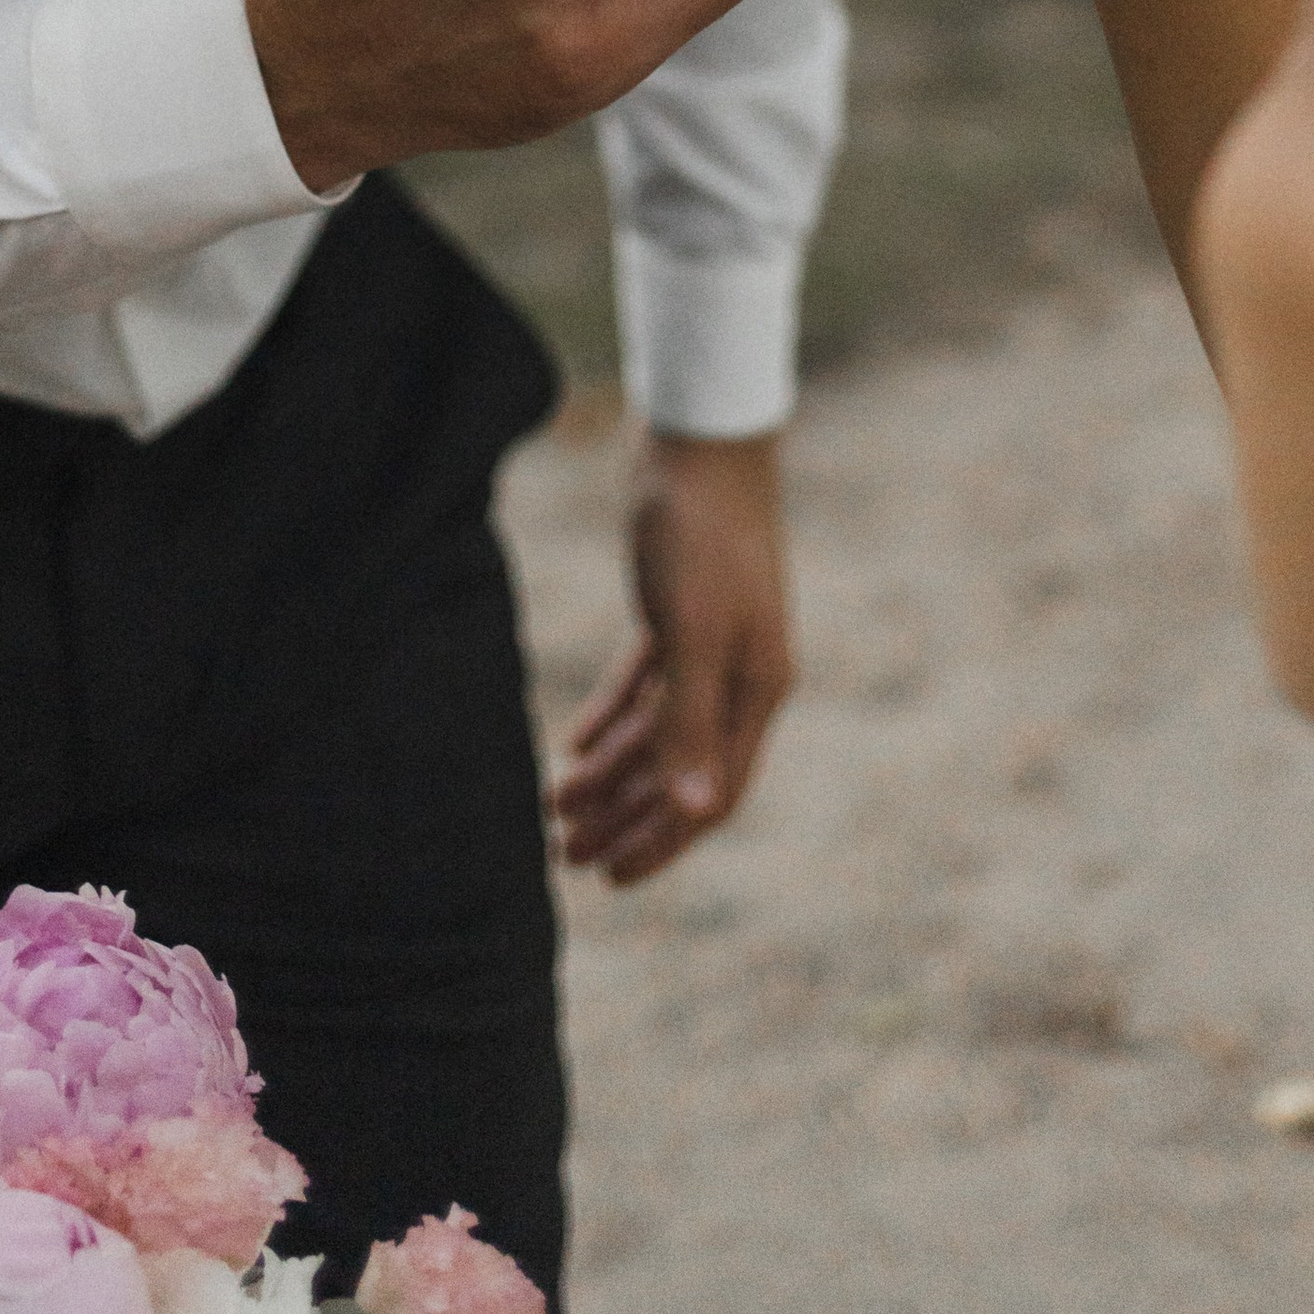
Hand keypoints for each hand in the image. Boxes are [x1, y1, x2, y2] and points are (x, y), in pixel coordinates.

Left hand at [554, 431, 791, 884]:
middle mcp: (740, 674)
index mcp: (758, 689)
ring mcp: (711, 642)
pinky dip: (611, 719)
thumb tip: (692, 814)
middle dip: (626, 817)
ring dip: (610, 772)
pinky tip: (573, 746)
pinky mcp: (677, 611)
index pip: (711, 793)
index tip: (609, 878)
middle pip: (680, 770)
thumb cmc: (701, 531)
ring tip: (555, 808)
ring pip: (657, 730)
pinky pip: (644, 685)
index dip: (662, 842)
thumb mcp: (693, 629)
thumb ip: (692, 720)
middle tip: (565, 855)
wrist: (696, 435)